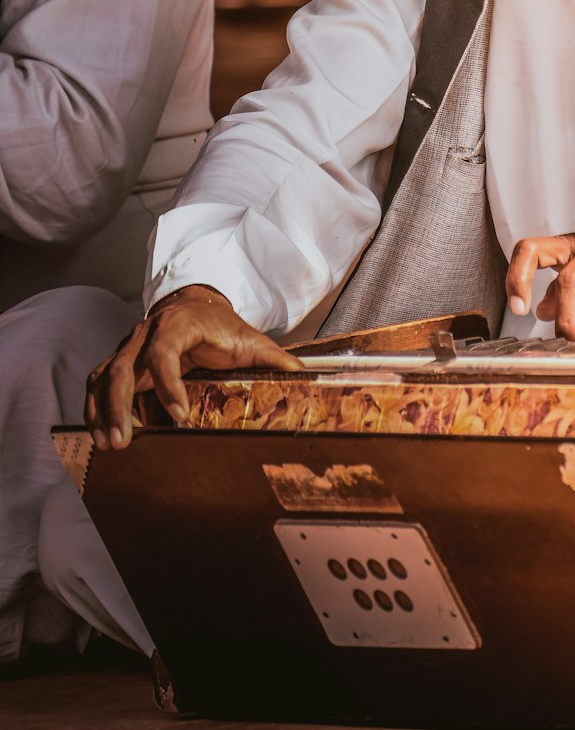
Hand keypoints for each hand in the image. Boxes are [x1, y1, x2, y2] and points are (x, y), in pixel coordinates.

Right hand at [85, 284, 303, 450]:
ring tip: (110, 444)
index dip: (168, 383)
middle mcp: (148, 333)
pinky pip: (97, 382)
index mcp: (180, 324)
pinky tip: (100, 435)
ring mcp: (130, 346)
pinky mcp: (121, 360)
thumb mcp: (251, 339)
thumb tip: (308, 379)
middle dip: (120, 404)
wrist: (197, 303)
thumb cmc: (223, 325)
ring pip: (104, 375)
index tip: (178, 415)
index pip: (164, 351)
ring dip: (102, 410)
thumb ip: (276, 359)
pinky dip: (94, 408)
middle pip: (123, 366)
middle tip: (126, 440)